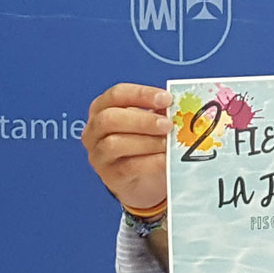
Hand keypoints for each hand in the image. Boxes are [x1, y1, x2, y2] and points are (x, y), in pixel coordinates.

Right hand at [83, 83, 171, 210]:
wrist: (141, 178)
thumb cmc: (144, 142)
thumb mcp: (149, 123)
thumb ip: (160, 113)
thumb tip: (179, 108)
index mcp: (103, 108)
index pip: (117, 94)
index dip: (142, 94)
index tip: (167, 99)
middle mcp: (94, 129)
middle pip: (109, 119)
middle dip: (142, 120)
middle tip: (168, 125)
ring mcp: (99, 154)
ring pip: (114, 144)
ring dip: (147, 142)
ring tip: (168, 144)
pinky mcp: (110, 175)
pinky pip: (128, 167)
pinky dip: (151, 162)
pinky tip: (166, 159)